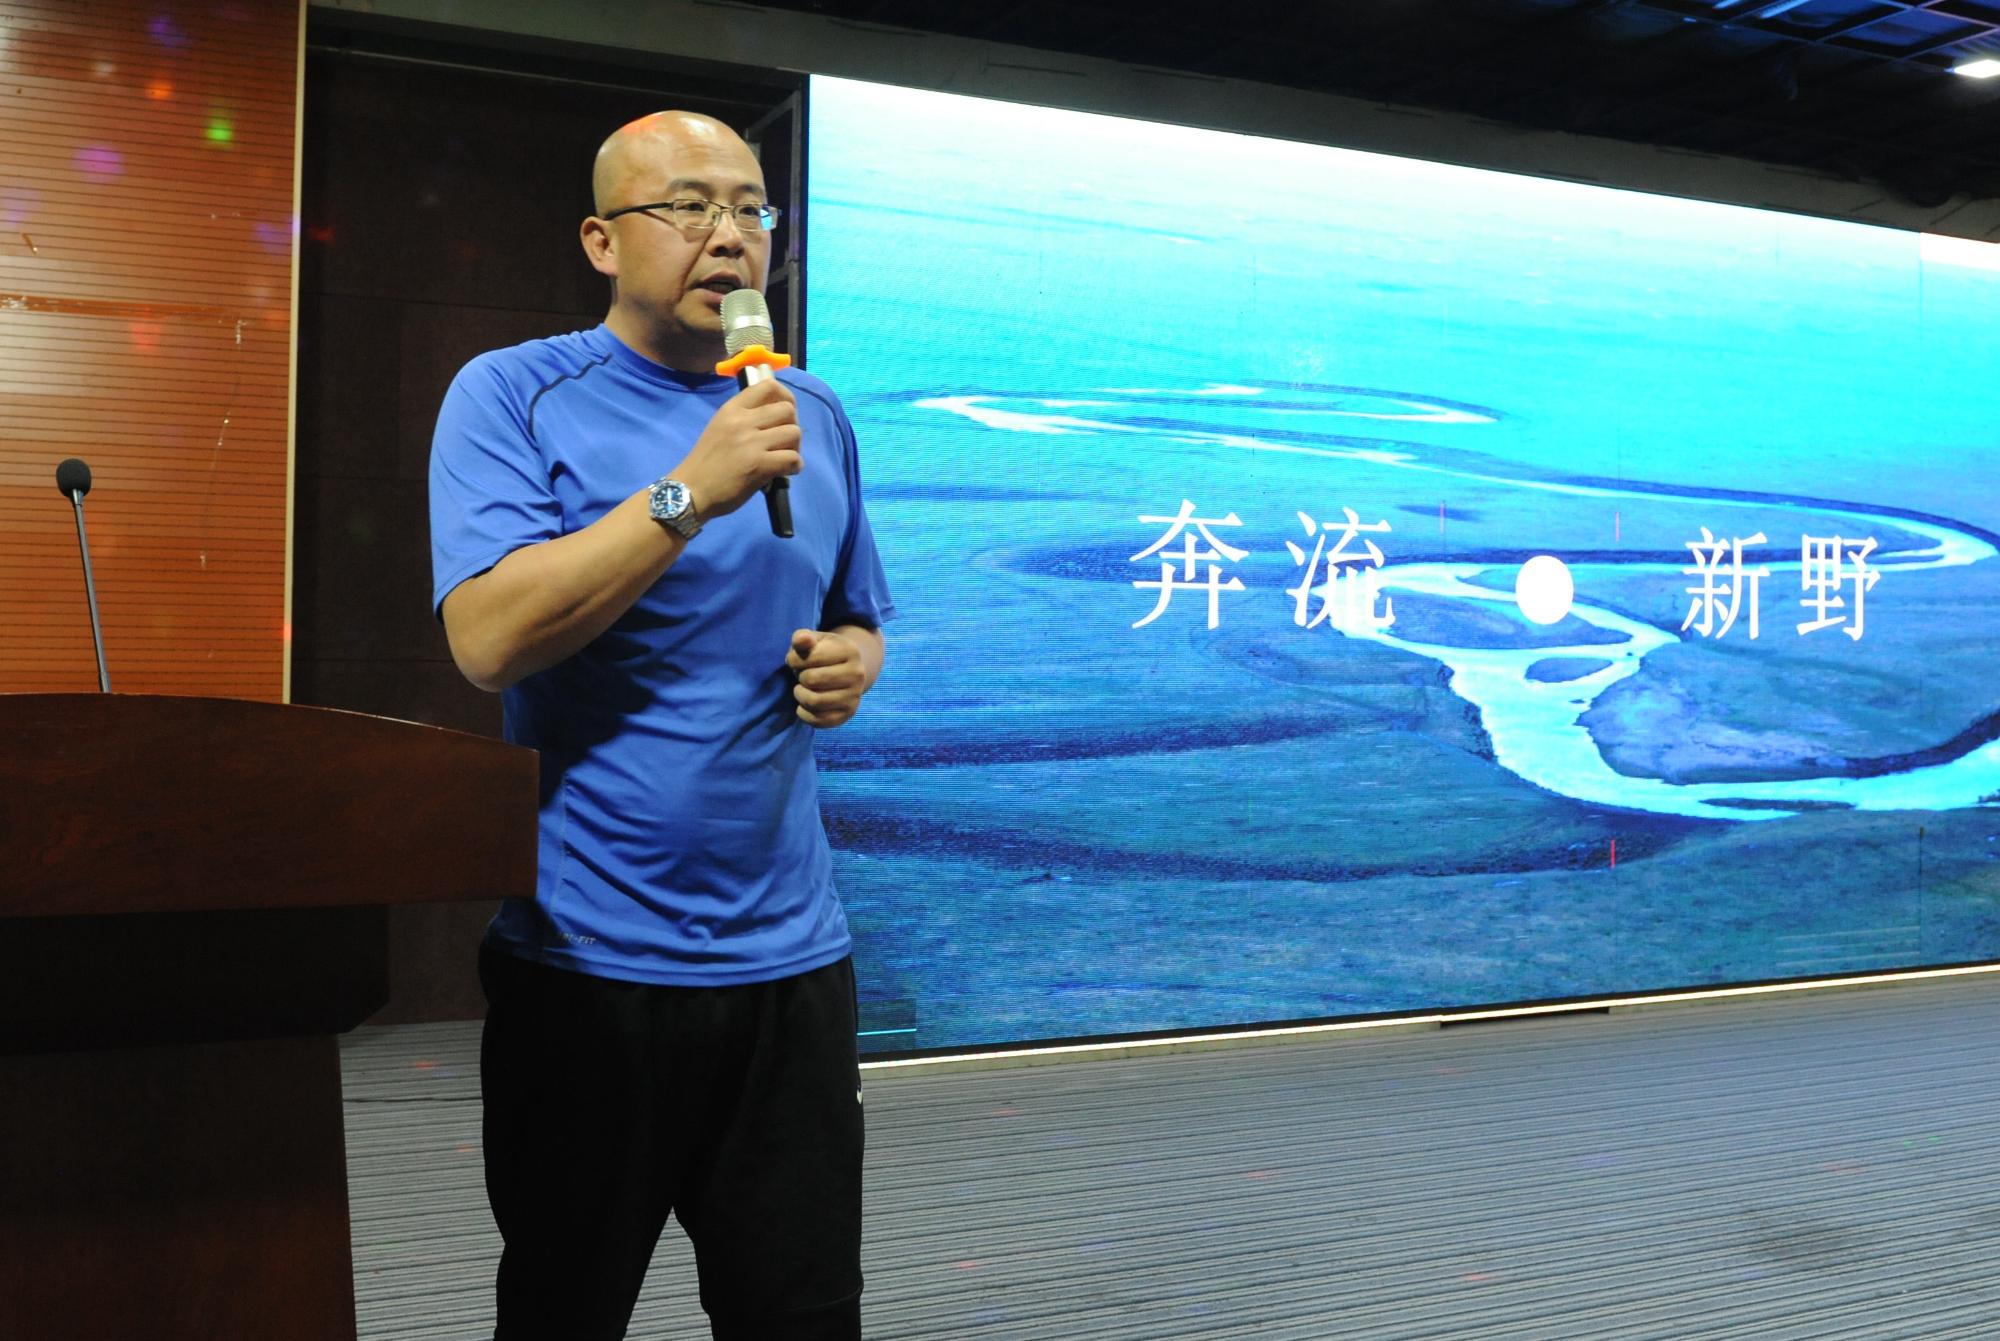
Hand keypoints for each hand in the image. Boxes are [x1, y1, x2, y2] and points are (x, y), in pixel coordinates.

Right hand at [674, 379, 801, 521]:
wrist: (691, 490)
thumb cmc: (707, 462)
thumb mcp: (721, 428)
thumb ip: (745, 418)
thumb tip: (775, 418)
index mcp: (732, 409)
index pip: (768, 386)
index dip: (785, 397)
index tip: (784, 413)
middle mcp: (742, 420)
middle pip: (787, 409)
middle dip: (792, 425)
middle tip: (784, 442)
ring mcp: (750, 442)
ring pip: (794, 432)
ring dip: (795, 447)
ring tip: (784, 458)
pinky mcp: (758, 465)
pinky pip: (793, 458)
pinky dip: (794, 466)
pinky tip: (784, 472)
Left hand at [786, 628, 866, 727]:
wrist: (846, 671)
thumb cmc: (823, 653)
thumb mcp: (814, 640)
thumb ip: (803, 637)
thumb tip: (802, 640)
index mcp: (850, 650)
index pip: (811, 657)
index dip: (794, 659)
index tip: (796, 660)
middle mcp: (857, 674)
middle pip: (812, 680)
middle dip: (799, 677)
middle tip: (802, 675)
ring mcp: (855, 696)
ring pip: (814, 702)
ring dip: (800, 695)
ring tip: (802, 689)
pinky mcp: (848, 714)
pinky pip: (817, 720)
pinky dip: (803, 713)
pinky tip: (805, 704)